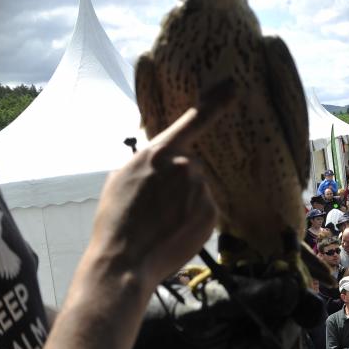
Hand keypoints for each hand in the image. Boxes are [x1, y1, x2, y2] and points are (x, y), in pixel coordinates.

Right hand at [87, 106, 217, 289]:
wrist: (123, 262)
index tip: (233, 87)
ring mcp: (200, 189)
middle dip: (176, 186)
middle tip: (153, 210)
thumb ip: (147, 162)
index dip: (215, 102)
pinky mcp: (210, 213)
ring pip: (197, 191)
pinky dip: (192, 220)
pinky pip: (205, 210)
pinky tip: (172, 232)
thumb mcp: (122, 179)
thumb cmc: (116, 222)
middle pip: (190, 168)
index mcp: (159, 152)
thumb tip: (161, 161)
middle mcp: (184, 166)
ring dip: (183, 204)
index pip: (193, 121)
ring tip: (159, 224)